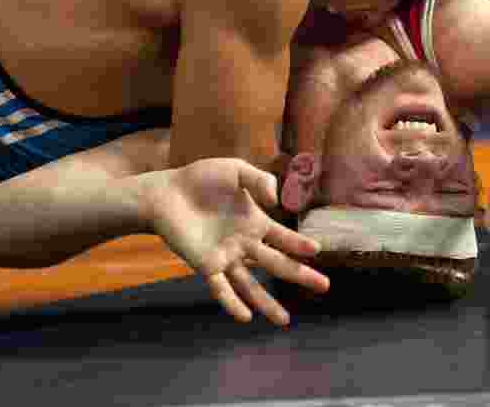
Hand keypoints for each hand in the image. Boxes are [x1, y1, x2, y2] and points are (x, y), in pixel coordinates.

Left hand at [146, 158, 329, 324]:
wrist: (165, 193)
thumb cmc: (199, 179)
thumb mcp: (235, 169)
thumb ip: (259, 180)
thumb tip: (277, 202)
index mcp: (254, 222)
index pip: (283, 238)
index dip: (300, 244)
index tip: (316, 250)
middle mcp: (244, 244)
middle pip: (277, 263)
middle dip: (300, 275)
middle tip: (324, 286)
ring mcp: (226, 257)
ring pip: (251, 285)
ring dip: (267, 303)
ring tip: (285, 320)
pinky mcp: (206, 265)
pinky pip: (221, 288)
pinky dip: (232, 303)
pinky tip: (245, 317)